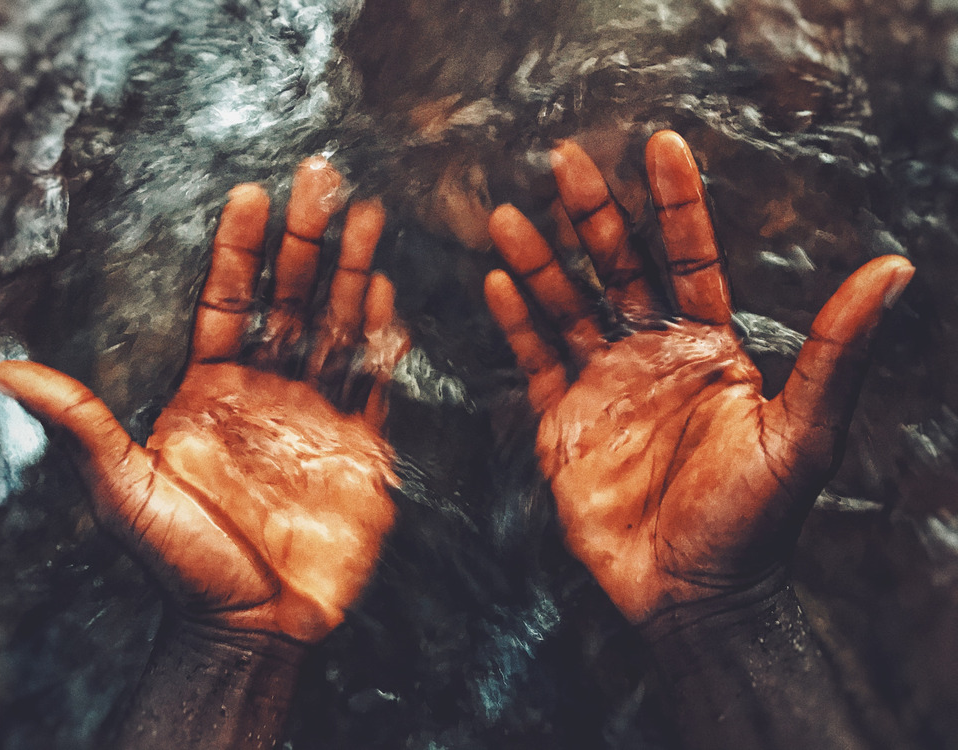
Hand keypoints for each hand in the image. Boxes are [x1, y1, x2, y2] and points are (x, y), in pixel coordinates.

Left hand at [0, 158, 407, 642]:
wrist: (254, 625)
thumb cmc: (184, 564)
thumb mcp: (123, 493)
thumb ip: (84, 427)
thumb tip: (7, 370)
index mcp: (211, 389)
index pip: (229, 301)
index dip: (241, 250)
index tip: (251, 194)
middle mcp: (267, 389)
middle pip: (291, 298)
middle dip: (308, 239)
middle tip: (323, 178)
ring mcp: (317, 413)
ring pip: (338, 325)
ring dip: (353, 270)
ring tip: (367, 214)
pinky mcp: (360, 445)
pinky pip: (373, 380)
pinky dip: (381, 337)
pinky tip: (387, 292)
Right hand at [485, 131, 912, 622]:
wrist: (692, 594)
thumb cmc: (754, 520)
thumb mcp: (804, 434)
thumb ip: (837, 352)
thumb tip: (895, 267)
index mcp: (709, 347)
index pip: (691, 257)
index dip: (676, 203)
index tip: (661, 145)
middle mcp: (652, 354)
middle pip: (617, 268)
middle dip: (592, 213)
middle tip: (564, 158)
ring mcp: (603, 386)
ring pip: (567, 307)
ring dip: (541, 261)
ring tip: (509, 215)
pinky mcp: (563, 423)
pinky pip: (536, 362)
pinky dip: (517, 323)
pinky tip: (499, 283)